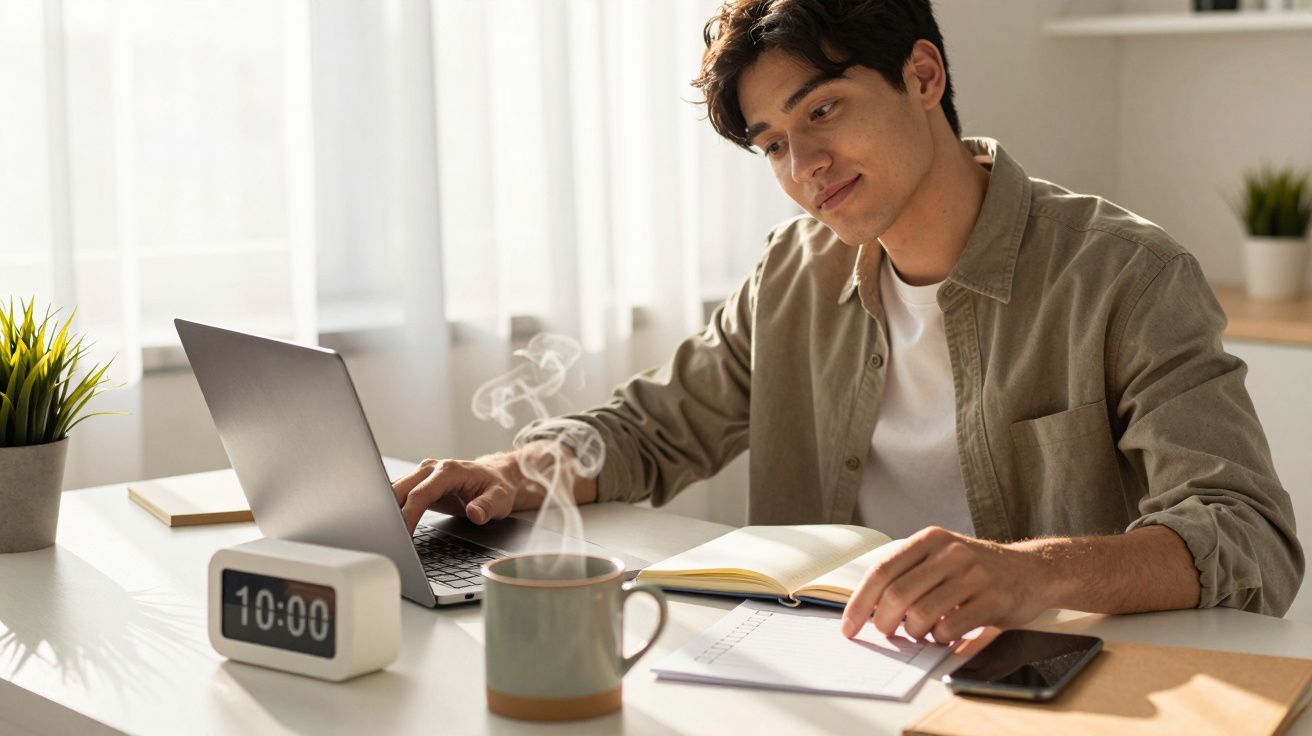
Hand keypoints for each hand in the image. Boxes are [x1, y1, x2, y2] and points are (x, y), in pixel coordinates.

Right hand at [390, 456, 522, 534]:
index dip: (408, 514)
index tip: (401, 534)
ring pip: (394, 491)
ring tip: (385, 535)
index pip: (420, 494)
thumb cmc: (496, 487)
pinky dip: (391, 509)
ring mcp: (422, 474)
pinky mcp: (418, 483)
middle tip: (388, 539)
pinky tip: (390, 526)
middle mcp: (431, 468)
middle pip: (399, 490)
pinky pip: (398, 494)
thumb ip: (487, 506)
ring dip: (387, 511)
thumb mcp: (500, 499)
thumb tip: (474, 513)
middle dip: (389, 513)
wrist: (495, 476)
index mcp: (449, 471)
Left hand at [840, 526, 1051, 642]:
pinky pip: (950, 629)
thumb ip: (909, 573)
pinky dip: (939, 639)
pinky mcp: (992, 600)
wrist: (1033, 571)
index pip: (882, 571)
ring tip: (921, 632)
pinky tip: (944, 634)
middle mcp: (950, 552)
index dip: (860, 602)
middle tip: (887, 632)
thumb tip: (868, 607)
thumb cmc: (977, 569)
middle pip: (897, 595)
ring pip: (921, 614)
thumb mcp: (941, 557)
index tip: (849, 627)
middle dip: (884, 623)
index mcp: (930, 539)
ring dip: (914, 632)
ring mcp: (973, 575)